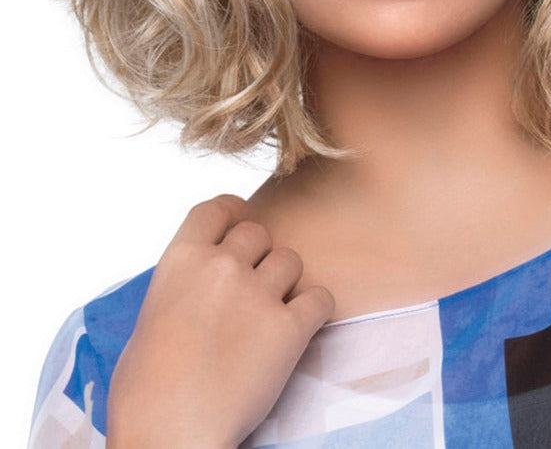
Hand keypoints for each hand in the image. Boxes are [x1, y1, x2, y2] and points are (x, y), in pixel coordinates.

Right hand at [106, 194, 333, 448]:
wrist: (171, 434)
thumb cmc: (146, 391)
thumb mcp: (150, 317)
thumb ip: (182, 286)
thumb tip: (197, 286)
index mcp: (181, 259)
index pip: (217, 208)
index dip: (233, 212)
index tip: (240, 221)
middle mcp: (222, 266)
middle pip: (258, 233)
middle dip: (258, 255)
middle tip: (253, 286)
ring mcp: (258, 295)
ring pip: (290, 261)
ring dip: (285, 282)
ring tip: (273, 312)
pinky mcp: (290, 329)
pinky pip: (320, 298)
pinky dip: (315, 310)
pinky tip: (302, 327)